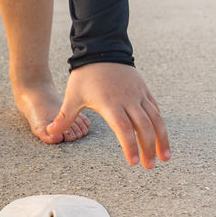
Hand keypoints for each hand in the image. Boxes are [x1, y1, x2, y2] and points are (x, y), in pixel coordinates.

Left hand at [46, 62, 170, 167]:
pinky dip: (159, 124)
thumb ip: (64, 117)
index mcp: (110, 104)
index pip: (123, 128)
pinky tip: (161, 137)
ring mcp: (138, 94)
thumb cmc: (85, 75)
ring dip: (162, 139)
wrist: (102, 48)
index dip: (130, 146)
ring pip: (155, 119)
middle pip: (143, 127)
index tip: (134, 162)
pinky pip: (155, 109)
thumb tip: (50, 132)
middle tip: (149, 167)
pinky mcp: (144, 90)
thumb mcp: (72, 96)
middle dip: (148, 148)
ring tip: (165, 158)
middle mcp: (128, 100)